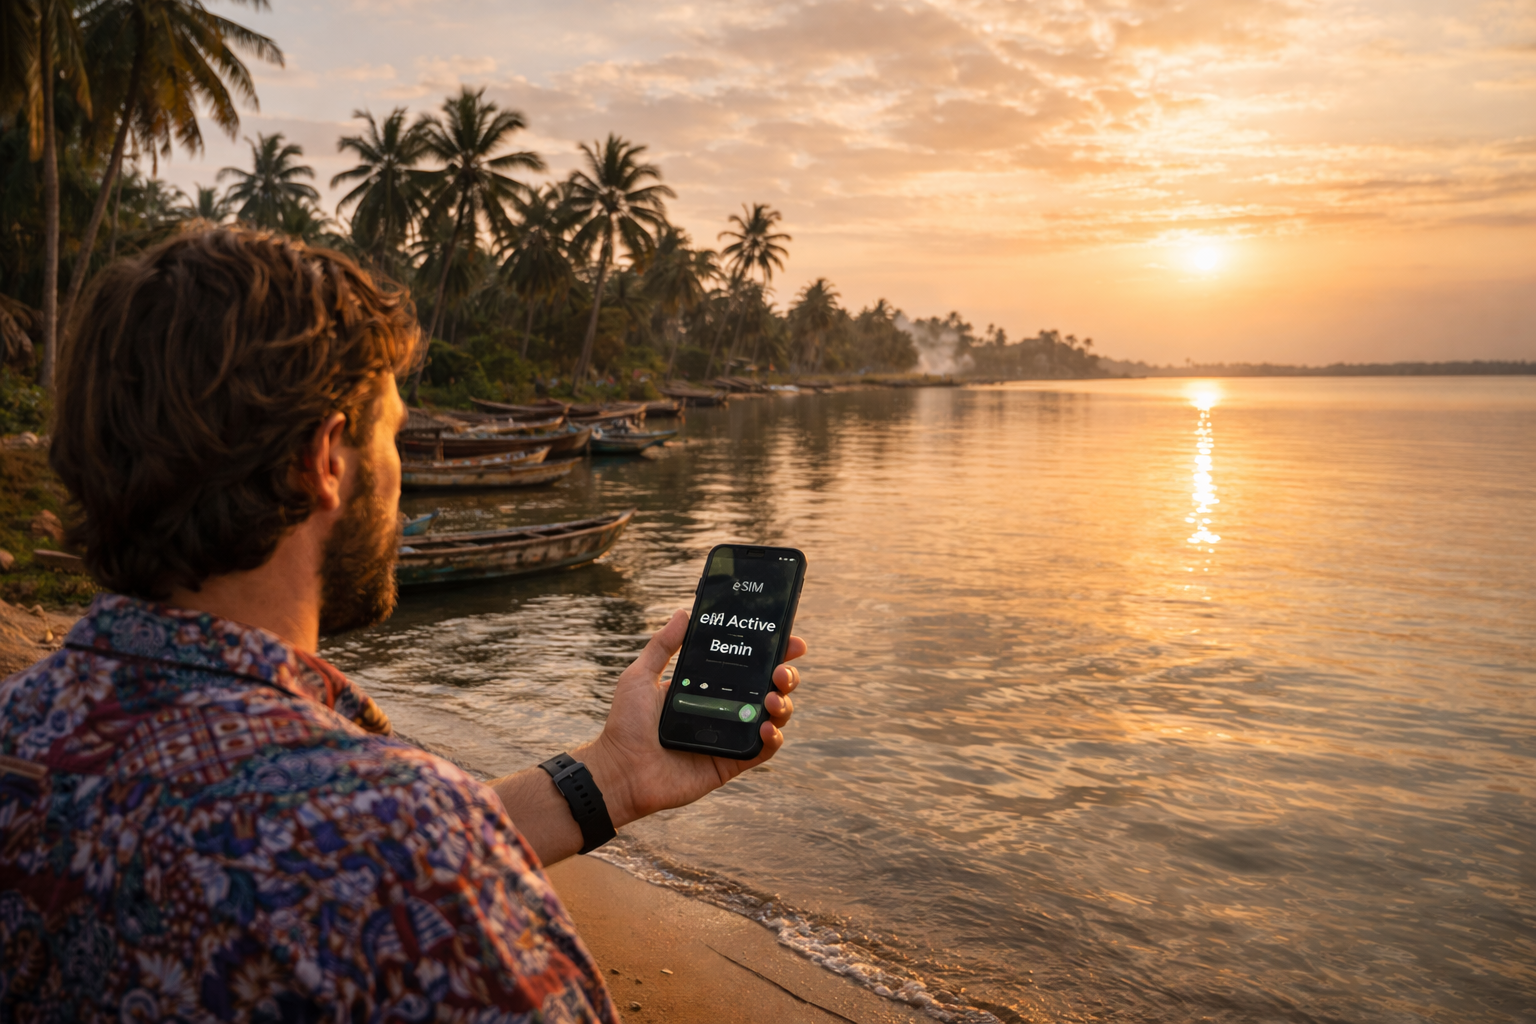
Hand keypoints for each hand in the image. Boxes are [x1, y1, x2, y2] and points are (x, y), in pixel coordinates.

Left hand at [575, 609, 806, 826]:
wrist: (621, 771)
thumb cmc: (626, 725)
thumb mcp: (640, 676)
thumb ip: (662, 646)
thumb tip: (684, 613)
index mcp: (708, 688)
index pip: (747, 666)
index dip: (773, 653)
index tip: (791, 641)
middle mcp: (724, 710)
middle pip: (768, 688)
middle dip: (785, 676)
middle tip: (781, 670)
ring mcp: (730, 737)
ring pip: (773, 717)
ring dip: (783, 704)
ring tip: (771, 698)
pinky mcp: (731, 762)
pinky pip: (763, 750)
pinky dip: (772, 737)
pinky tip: (765, 726)